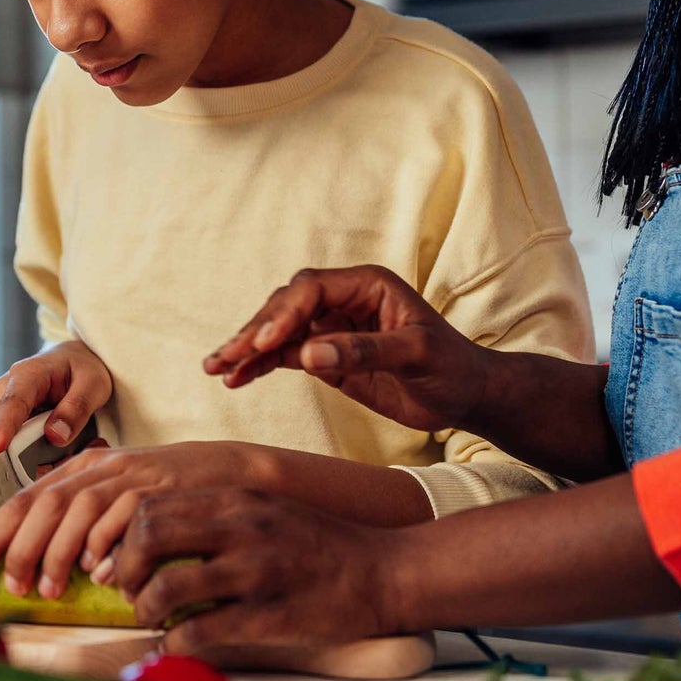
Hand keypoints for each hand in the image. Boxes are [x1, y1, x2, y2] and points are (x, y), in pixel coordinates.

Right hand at [0, 340, 111, 457]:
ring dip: (34, 448)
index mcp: (27, 373)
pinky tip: (52, 436)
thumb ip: (77, 408)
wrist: (75, 362)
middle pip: (6, 428)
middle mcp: (5, 388)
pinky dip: (32, 447)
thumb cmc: (82, 369)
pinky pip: (12, 442)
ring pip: (8, 439)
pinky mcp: (3, 419)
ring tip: (63, 433)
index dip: (2, 428)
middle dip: (30, 447)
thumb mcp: (93, 383)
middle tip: (65, 445)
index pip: (11, 404)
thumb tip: (56, 437)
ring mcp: (0, 405)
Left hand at [0, 442, 264, 598]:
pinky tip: (98, 573)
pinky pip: (121, 517)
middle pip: (44, 504)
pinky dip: (103, 545)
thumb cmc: (169, 494)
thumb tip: (30, 560)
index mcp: (84, 467)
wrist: (229, 472)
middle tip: (12, 588)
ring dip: (57, 553)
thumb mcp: (118, 494)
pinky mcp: (160, 487)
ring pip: (77, 510)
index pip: (23, 498)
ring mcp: (132, 474)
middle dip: (19, 549)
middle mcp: (103, 466)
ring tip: (49, 589)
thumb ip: (80, 515)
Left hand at [115, 488, 395, 657]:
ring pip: (164, 588)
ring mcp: (256, 572)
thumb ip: (220, 516)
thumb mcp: (271, 511)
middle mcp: (245, 528)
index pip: (152, 505)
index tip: (133, 563)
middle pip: (148, 536)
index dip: (126, 537)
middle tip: (136, 591)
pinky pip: (195, 632)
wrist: (384, 573)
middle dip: (125, 570)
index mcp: (242, 499)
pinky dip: (174, 642)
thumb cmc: (322, 547)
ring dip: (146, 610)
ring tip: (158, 618)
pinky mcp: (267, 616)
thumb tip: (154, 534)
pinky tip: (181, 642)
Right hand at [203, 266, 486, 432]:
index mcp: (369, 285)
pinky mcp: (327, 356)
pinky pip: (285, 355)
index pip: (313, 289)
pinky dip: (259, 366)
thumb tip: (310, 355)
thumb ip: (366, 352)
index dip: (285, 313)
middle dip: (255, 330)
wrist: (464, 394)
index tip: (264, 343)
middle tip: (227, 358)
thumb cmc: (451, 366)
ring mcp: (333, 328)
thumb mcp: (417, 355)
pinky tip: (235, 379)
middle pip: (287, 305)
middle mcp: (346, 300)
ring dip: (247, 348)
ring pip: (280, 330)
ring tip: (216, 369)